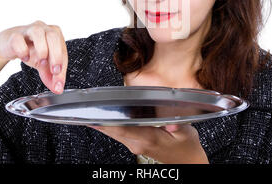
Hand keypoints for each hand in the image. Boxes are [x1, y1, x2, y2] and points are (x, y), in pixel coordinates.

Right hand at [0, 20, 67, 93]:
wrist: (9, 45)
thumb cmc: (30, 50)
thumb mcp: (44, 64)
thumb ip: (52, 76)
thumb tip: (58, 88)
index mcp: (55, 35)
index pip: (62, 49)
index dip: (62, 66)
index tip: (59, 82)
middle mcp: (43, 29)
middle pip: (53, 36)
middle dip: (56, 55)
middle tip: (54, 71)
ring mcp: (28, 30)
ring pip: (38, 32)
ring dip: (42, 49)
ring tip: (41, 63)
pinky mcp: (14, 35)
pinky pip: (18, 39)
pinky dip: (22, 50)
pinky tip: (25, 58)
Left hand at [88, 124, 208, 163]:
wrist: (188, 161)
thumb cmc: (186, 146)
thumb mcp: (186, 133)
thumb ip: (177, 125)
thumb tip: (172, 121)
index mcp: (148, 139)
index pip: (122, 129)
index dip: (106, 122)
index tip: (93, 115)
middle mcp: (138, 143)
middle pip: (113, 131)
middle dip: (98, 121)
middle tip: (83, 112)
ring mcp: (135, 145)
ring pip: (114, 133)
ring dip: (103, 124)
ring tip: (90, 112)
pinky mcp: (136, 145)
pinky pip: (119, 134)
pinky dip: (110, 127)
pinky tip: (105, 119)